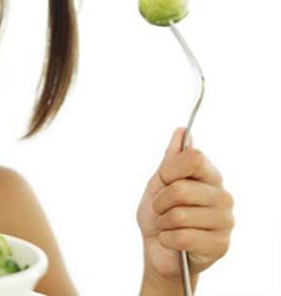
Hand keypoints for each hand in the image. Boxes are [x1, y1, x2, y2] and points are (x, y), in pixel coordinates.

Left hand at [136, 127, 234, 286]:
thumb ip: (171, 159)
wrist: (159, 252)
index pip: (193, 158)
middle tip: (161, 210)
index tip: (164, 181)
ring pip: (179, 215)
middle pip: (180, 188)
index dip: (169, 170)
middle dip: (159, 202)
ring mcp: (225, 221)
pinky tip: (172, 241)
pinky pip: (182, 236)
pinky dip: (167, 239)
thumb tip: (182, 132)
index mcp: (210, 176)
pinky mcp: (220, 245)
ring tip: (168, 226)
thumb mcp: (159, 183)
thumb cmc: (159, 215)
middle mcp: (223, 196)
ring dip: (162, 223)